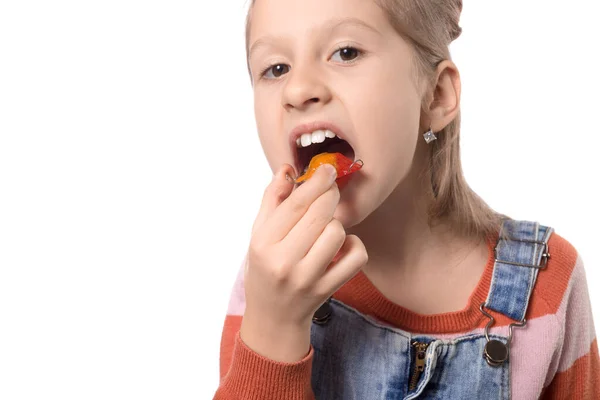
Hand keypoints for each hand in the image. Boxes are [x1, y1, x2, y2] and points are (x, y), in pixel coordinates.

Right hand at [239, 163, 367, 361]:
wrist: (273, 317)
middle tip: (329, 193)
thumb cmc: (264, 270)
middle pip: (320, 214)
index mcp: (264, 243)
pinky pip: (356, 257)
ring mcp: (307, 278)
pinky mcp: (327, 289)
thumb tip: (287, 169)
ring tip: (326, 229)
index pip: (296, 204)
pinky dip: (355, 245)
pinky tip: (342, 246)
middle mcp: (284, 261)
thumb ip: (272, 200)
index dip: (316, 182)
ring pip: (338, 232)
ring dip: (336, 224)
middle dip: (330, 196)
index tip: (327, 169)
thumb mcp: (258, 235)